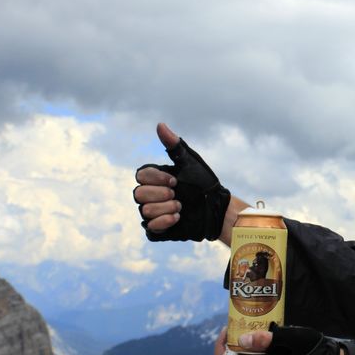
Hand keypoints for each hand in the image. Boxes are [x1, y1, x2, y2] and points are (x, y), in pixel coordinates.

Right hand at [133, 123, 230, 241]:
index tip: (175, 180)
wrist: (216, 208)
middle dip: (161, 194)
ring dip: (167, 208)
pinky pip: (149, 228)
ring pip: (145, 212)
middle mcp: (149, 195)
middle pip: (138, 195)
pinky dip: (164, 223)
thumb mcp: (190, 162)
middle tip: (177, 194)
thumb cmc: (203, 183)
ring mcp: (152, 213)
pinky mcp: (158, 230)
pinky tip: (177, 218)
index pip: (140, 176)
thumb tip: (160, 125)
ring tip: (181, 207)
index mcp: (154, 178)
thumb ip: (174, 145)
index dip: (156, 179)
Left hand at [214, 323, 344, 354]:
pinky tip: (267, 339)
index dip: (220, 346)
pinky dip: (256, 354)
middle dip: (234, 343)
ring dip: (245, 348)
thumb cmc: (313, 353)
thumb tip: (242, 339)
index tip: (228, 328)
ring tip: (254, 328)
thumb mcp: (290, 340)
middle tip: (241, 323)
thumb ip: (266, 340)